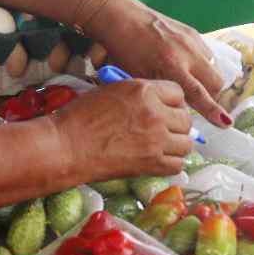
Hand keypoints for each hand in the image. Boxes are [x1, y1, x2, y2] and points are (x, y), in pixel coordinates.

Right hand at [51, 79, 192, 180]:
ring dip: (177, 144)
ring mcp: (156, 140)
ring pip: (186, 143)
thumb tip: (155, 102)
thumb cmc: (80, 117)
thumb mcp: (111, 91)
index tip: (166, 108)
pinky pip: (177, 164)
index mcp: (143, 90)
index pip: (178, 92)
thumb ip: (138, 95)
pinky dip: (171, 163)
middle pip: (186, 118)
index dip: (173, 101)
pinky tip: (158, 160)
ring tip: (163, 145)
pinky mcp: (152, 163)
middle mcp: (155, 113)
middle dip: (177, 123)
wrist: (67, 146)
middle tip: (165, 129)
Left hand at [87, 0, 230, 127]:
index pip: (198, 94)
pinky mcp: (192, 31)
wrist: (121, 17)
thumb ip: (162, 92)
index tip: (225, 122)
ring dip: (207, 79)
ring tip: (191, 81)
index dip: (213, 110)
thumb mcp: (140, 77)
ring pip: (214, 68)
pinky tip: (186, 64)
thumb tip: (180, 109)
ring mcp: (191, 40)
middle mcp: (186, 52)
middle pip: (216, 82)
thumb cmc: (123, 51)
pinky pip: (207, 54)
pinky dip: (202, 64)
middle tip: (199, 100)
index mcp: (170, 65)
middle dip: (212, 95)